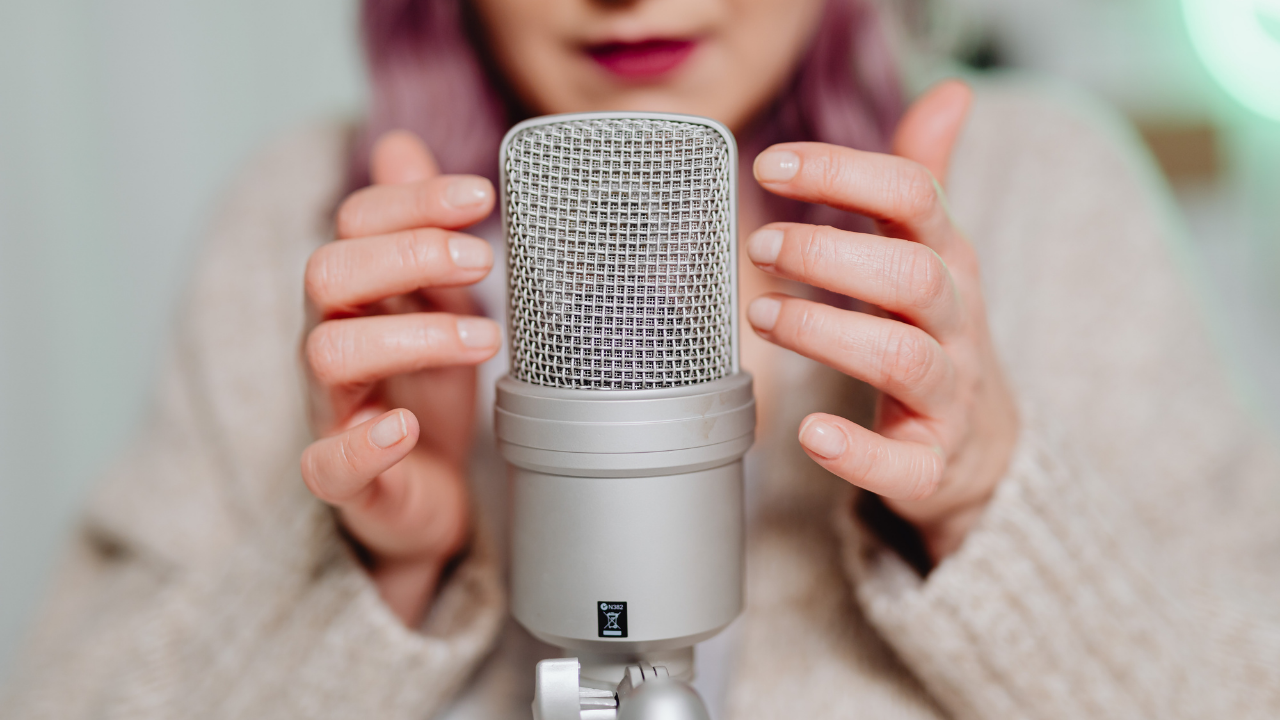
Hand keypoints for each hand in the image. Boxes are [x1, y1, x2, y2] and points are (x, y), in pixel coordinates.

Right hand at [299, 131, 498, 624]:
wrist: (433, 492)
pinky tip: (406, 427)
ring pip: (327, 353)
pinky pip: (326, 464)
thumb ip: (421, 234)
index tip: (483, 194)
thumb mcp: (438, 302)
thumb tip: (399, 144)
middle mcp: (332, 340)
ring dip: (412, 337)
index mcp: (358, 294)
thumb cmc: (430, 390)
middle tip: (482, 260)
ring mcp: (332, 409)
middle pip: (328, 270)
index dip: (414, 200)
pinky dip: (364, 444)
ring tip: (486, 339)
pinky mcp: (344, 478)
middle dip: (408, 253)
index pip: (357, 222)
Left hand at [746, 81, 1018, 562]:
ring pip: (903, 359)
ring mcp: (948, 396)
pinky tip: (810, 434)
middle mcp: (954, 324)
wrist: (983, 448)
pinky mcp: (930, 464)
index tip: (771, 164)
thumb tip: (951, 91)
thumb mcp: (937, 254)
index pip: (915, 197)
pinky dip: (856, 451)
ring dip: (829, 335)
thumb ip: (926, 178)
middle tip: (763, 246)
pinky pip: (904, 463)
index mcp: (948, 262)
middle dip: (834, 255)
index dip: (845, 173)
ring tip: (765, 315)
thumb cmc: (936, 336)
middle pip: (912, 275)